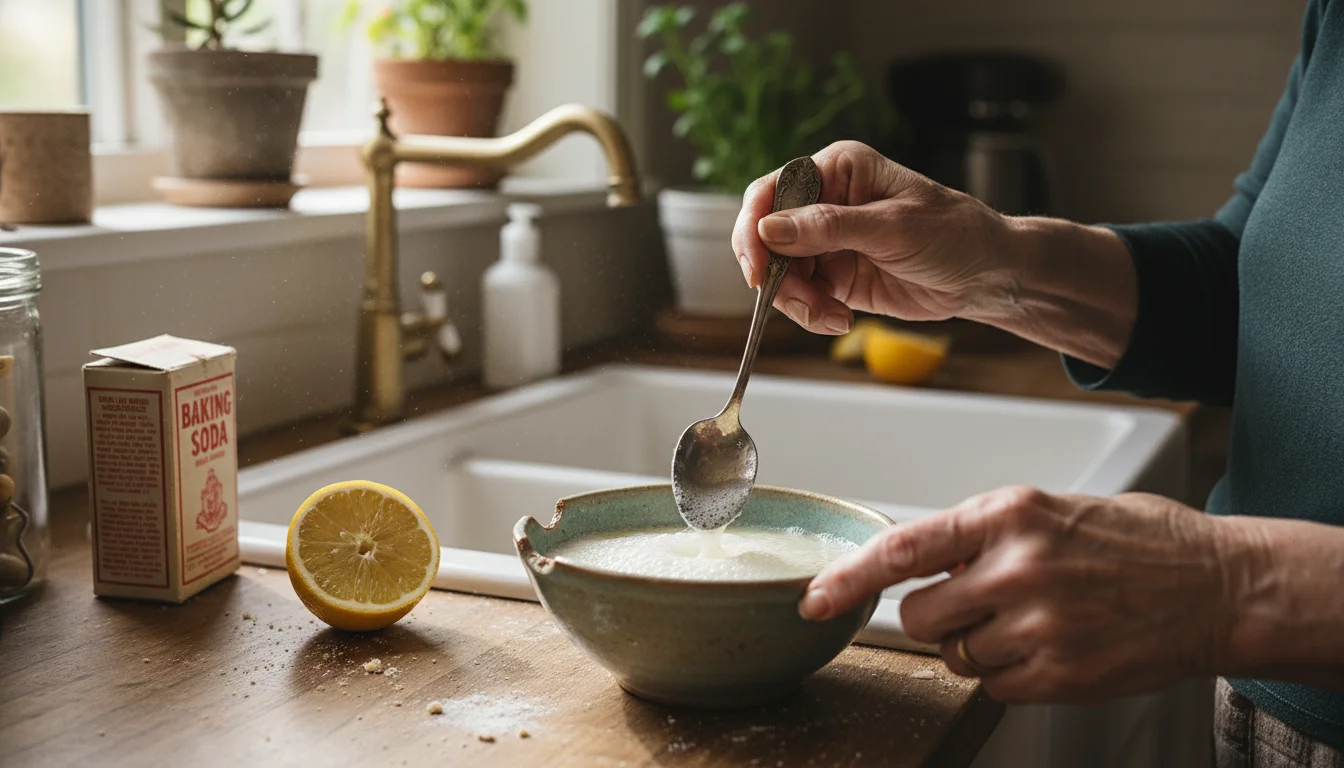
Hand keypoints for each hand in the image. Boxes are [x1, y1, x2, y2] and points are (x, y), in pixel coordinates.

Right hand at [731, 141, 1013, 334]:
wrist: (986, 275)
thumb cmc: (954, 233)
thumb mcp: (893, 228)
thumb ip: (829, 227)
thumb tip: (769, 228)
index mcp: (838, 170)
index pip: (772, 191)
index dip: (754, 228)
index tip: (757, 267)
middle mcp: (825, 202)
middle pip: (766, 237)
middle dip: (777, 276)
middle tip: (802, 303)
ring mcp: (827, 241)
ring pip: (780, 273)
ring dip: (797, 301)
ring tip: (830, 317)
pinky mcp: (834, 276)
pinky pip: (802, 297)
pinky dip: (812, 314)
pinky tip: (840, 319)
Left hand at [800, 486, 1243, 702]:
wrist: (1220, 585)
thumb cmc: (1138, 542)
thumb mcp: (1052, 510)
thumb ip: (982, 534)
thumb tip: (925, 566)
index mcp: (1009, 513)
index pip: (903, 547)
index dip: (848, 578)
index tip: (815, 597)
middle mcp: (1018, 566)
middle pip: (919, 616)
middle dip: (934, 618)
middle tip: (979, 604)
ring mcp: (1039, 624)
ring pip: (955, 655)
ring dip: (978, 645)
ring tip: (1035, 620)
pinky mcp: (1060, 674)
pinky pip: (993, 684)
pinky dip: (1010, 672)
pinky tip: (1054, 645)